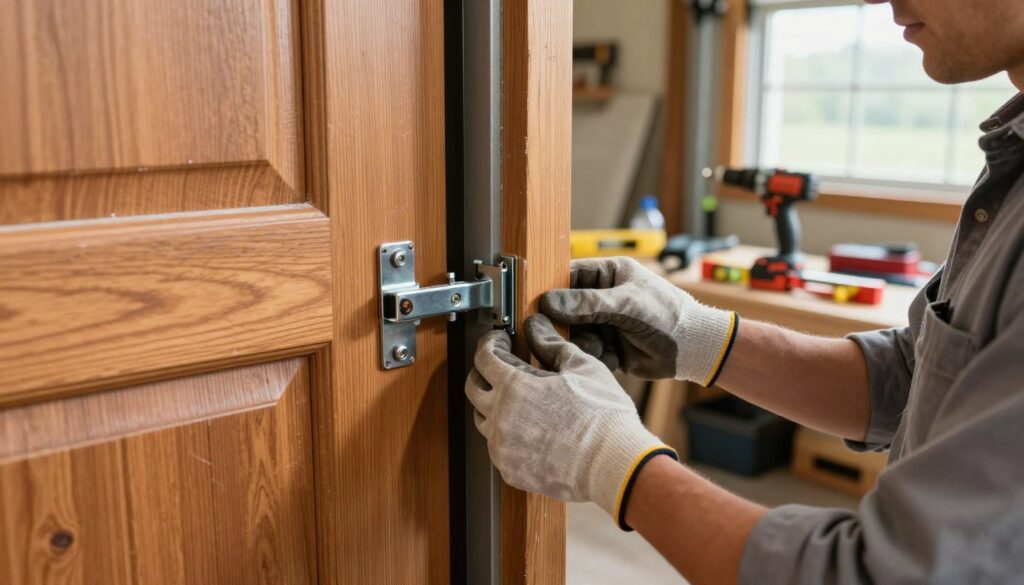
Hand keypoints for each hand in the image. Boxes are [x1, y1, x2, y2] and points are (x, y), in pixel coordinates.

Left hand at [465, 314, 676, 528]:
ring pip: (483, 421)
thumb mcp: (582, 367)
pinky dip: (507, 437)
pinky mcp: (510, 471)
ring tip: (517, 402)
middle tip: (498, 369)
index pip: (483, 358)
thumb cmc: (603, 415)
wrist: (613, 464)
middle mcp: (500, 417)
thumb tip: (538, 327)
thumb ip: (553, 344)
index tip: (498, 342)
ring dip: (493, 407)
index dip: (489, 344)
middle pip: (473, 389)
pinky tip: (528, 432)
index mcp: (514, 386)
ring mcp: (502, 447)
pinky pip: (498, 449)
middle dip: (482, 374)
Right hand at [540, 257, 737, 385]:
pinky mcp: (608, 346)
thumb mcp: (626, 304)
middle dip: (565, 324)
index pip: (569, 276)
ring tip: (600, 347)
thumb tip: (548, 301)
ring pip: (574, 333)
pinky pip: (587, 352)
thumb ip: (587, 303)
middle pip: (566, 308)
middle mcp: (603, 297)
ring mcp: (605, 322)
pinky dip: (595, 357)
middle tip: (560, 334)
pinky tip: (611, 357)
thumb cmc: (667, 315)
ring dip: (582, 343)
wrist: (693, 350)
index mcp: (609, 274)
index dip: (552, 290)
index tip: (536, 305)